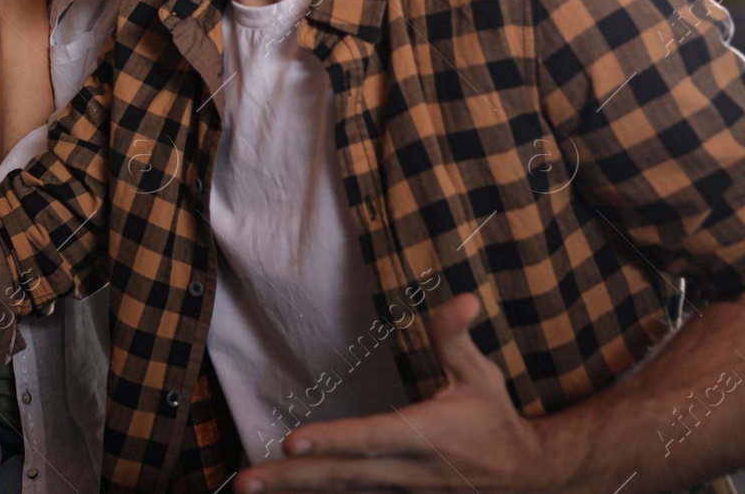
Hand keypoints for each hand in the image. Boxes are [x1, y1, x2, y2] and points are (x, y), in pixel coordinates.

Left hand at [238, 295, 562, 493]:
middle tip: (245, 481)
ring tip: (249, 487)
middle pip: (343, 476)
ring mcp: (402, 490)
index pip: (370, 438)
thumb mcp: (479, 375)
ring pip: (344, 492)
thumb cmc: (494, 418)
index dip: (333, 440)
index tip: (292, 442)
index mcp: (424, 435)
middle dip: (293, 479)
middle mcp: (408, 469)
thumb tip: (462, 298)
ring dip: (297, 492)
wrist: (526, 476)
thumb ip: (456, 338)